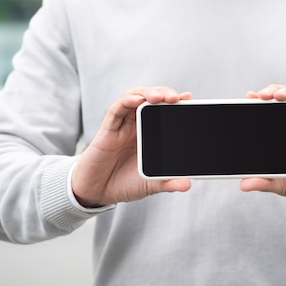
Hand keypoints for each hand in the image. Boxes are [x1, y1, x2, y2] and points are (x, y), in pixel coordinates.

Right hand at [71, 87, 192, 207]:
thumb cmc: (123, 184)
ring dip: (148, 93)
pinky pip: (117, 109)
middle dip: (164, 94)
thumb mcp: (149, 186)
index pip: (164, 111)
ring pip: (135, 98)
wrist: (97, 193)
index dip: (175, 103)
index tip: (188, 99)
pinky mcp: (108, 129)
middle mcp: (137, 126)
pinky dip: (127, 101)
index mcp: (150, 134)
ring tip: (161, 97)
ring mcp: (122, 125)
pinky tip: (137, 100)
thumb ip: (167, 183)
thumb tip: (187, 185)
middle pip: (151, 100)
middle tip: (177, 98)